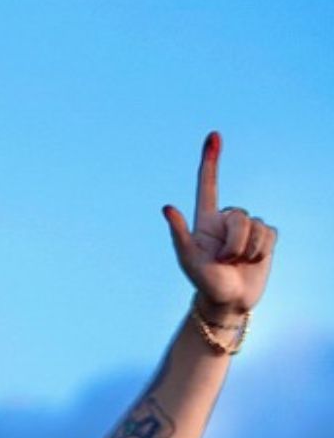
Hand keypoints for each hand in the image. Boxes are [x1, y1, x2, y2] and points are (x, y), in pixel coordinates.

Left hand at [162, 132, 277, 314]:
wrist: (227, 301)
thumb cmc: (203, 281)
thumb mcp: (188, 259)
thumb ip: (178, 233)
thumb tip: (167, 207)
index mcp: (205, 219)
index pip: (207, 185)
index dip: (210, 160)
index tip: (214, 135)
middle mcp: (226, 219)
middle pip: (239, 214)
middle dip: (234, 241)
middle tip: (224, 260)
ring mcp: (247, 228)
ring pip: (256, 225)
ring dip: (247, 249)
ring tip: (236, 263)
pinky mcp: (265, 238)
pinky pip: (270, 234)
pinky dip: (261, 250)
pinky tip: (252, 261)